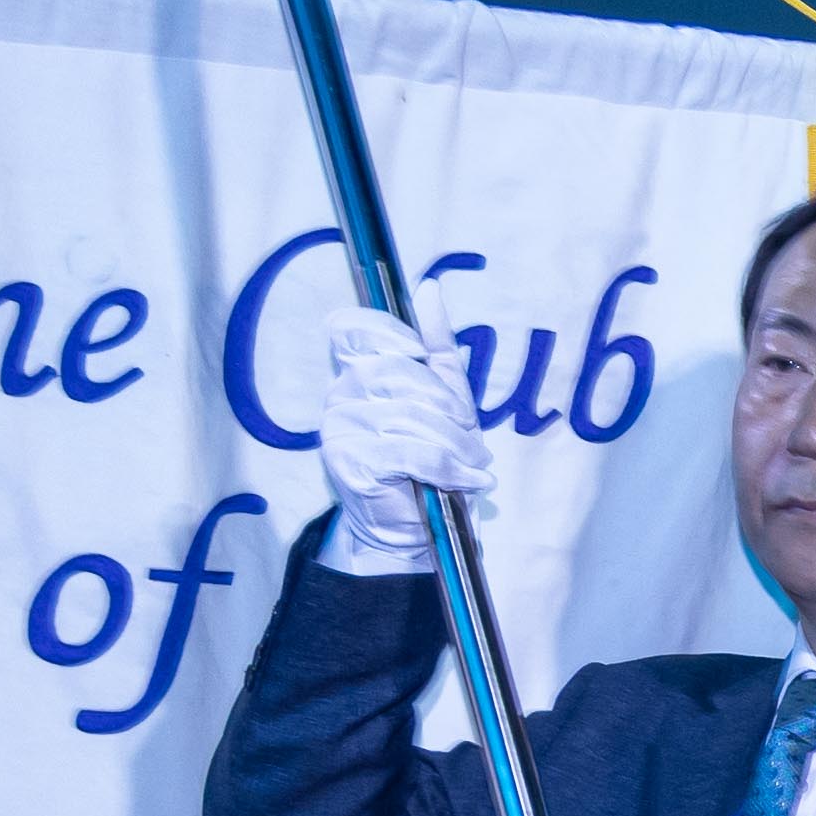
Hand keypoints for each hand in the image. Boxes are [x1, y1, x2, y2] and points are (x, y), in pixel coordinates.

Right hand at [313, 313, 488, 570]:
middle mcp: (339, 395)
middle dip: (446, 405)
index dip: (388, 332)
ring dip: (456, 443)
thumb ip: (435, 344)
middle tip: (471, 434)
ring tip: (476, 465)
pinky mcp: (348, 464)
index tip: (422, 354)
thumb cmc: (429, 459)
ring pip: (409, 416)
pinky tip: (469, 481)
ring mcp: (339, 429)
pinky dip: (447, 468)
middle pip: (397, 373)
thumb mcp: (444, 396)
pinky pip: (408, 452)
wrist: (414, 528)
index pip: (350, 328)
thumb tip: (429, 287)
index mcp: (357, 371)